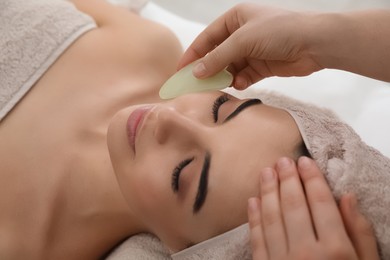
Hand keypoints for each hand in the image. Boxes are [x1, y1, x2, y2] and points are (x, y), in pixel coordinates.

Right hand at [178, 4, 321, 88]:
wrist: (315, 43)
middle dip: (208, 69)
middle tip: (195, 84)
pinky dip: (240, 81)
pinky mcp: (262, 66)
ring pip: (230, 67)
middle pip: (217, 54)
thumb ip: (218, 57)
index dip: (193, 54)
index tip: (180, 70)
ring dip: (224, 77)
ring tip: (218, 86)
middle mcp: (242, 34)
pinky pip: (244, 76)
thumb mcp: (243, 40)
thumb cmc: (279, 31)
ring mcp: (252, 51)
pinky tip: (240, 84)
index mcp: (235, 18)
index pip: (207, 38)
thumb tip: (196, 72)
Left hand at [247, 156, 378, 259]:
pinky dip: (253, 218)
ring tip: (266, 172)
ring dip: (267, 192)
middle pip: (294, 206)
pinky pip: (257, 240)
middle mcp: (307, 253)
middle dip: (287, 180)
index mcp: (337, 251)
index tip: (305, 161)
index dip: (312, 179)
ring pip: (272, 218)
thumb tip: (348, 198)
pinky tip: (252, 201)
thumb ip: (361, 234)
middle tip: (282, 160)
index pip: (322, 204)